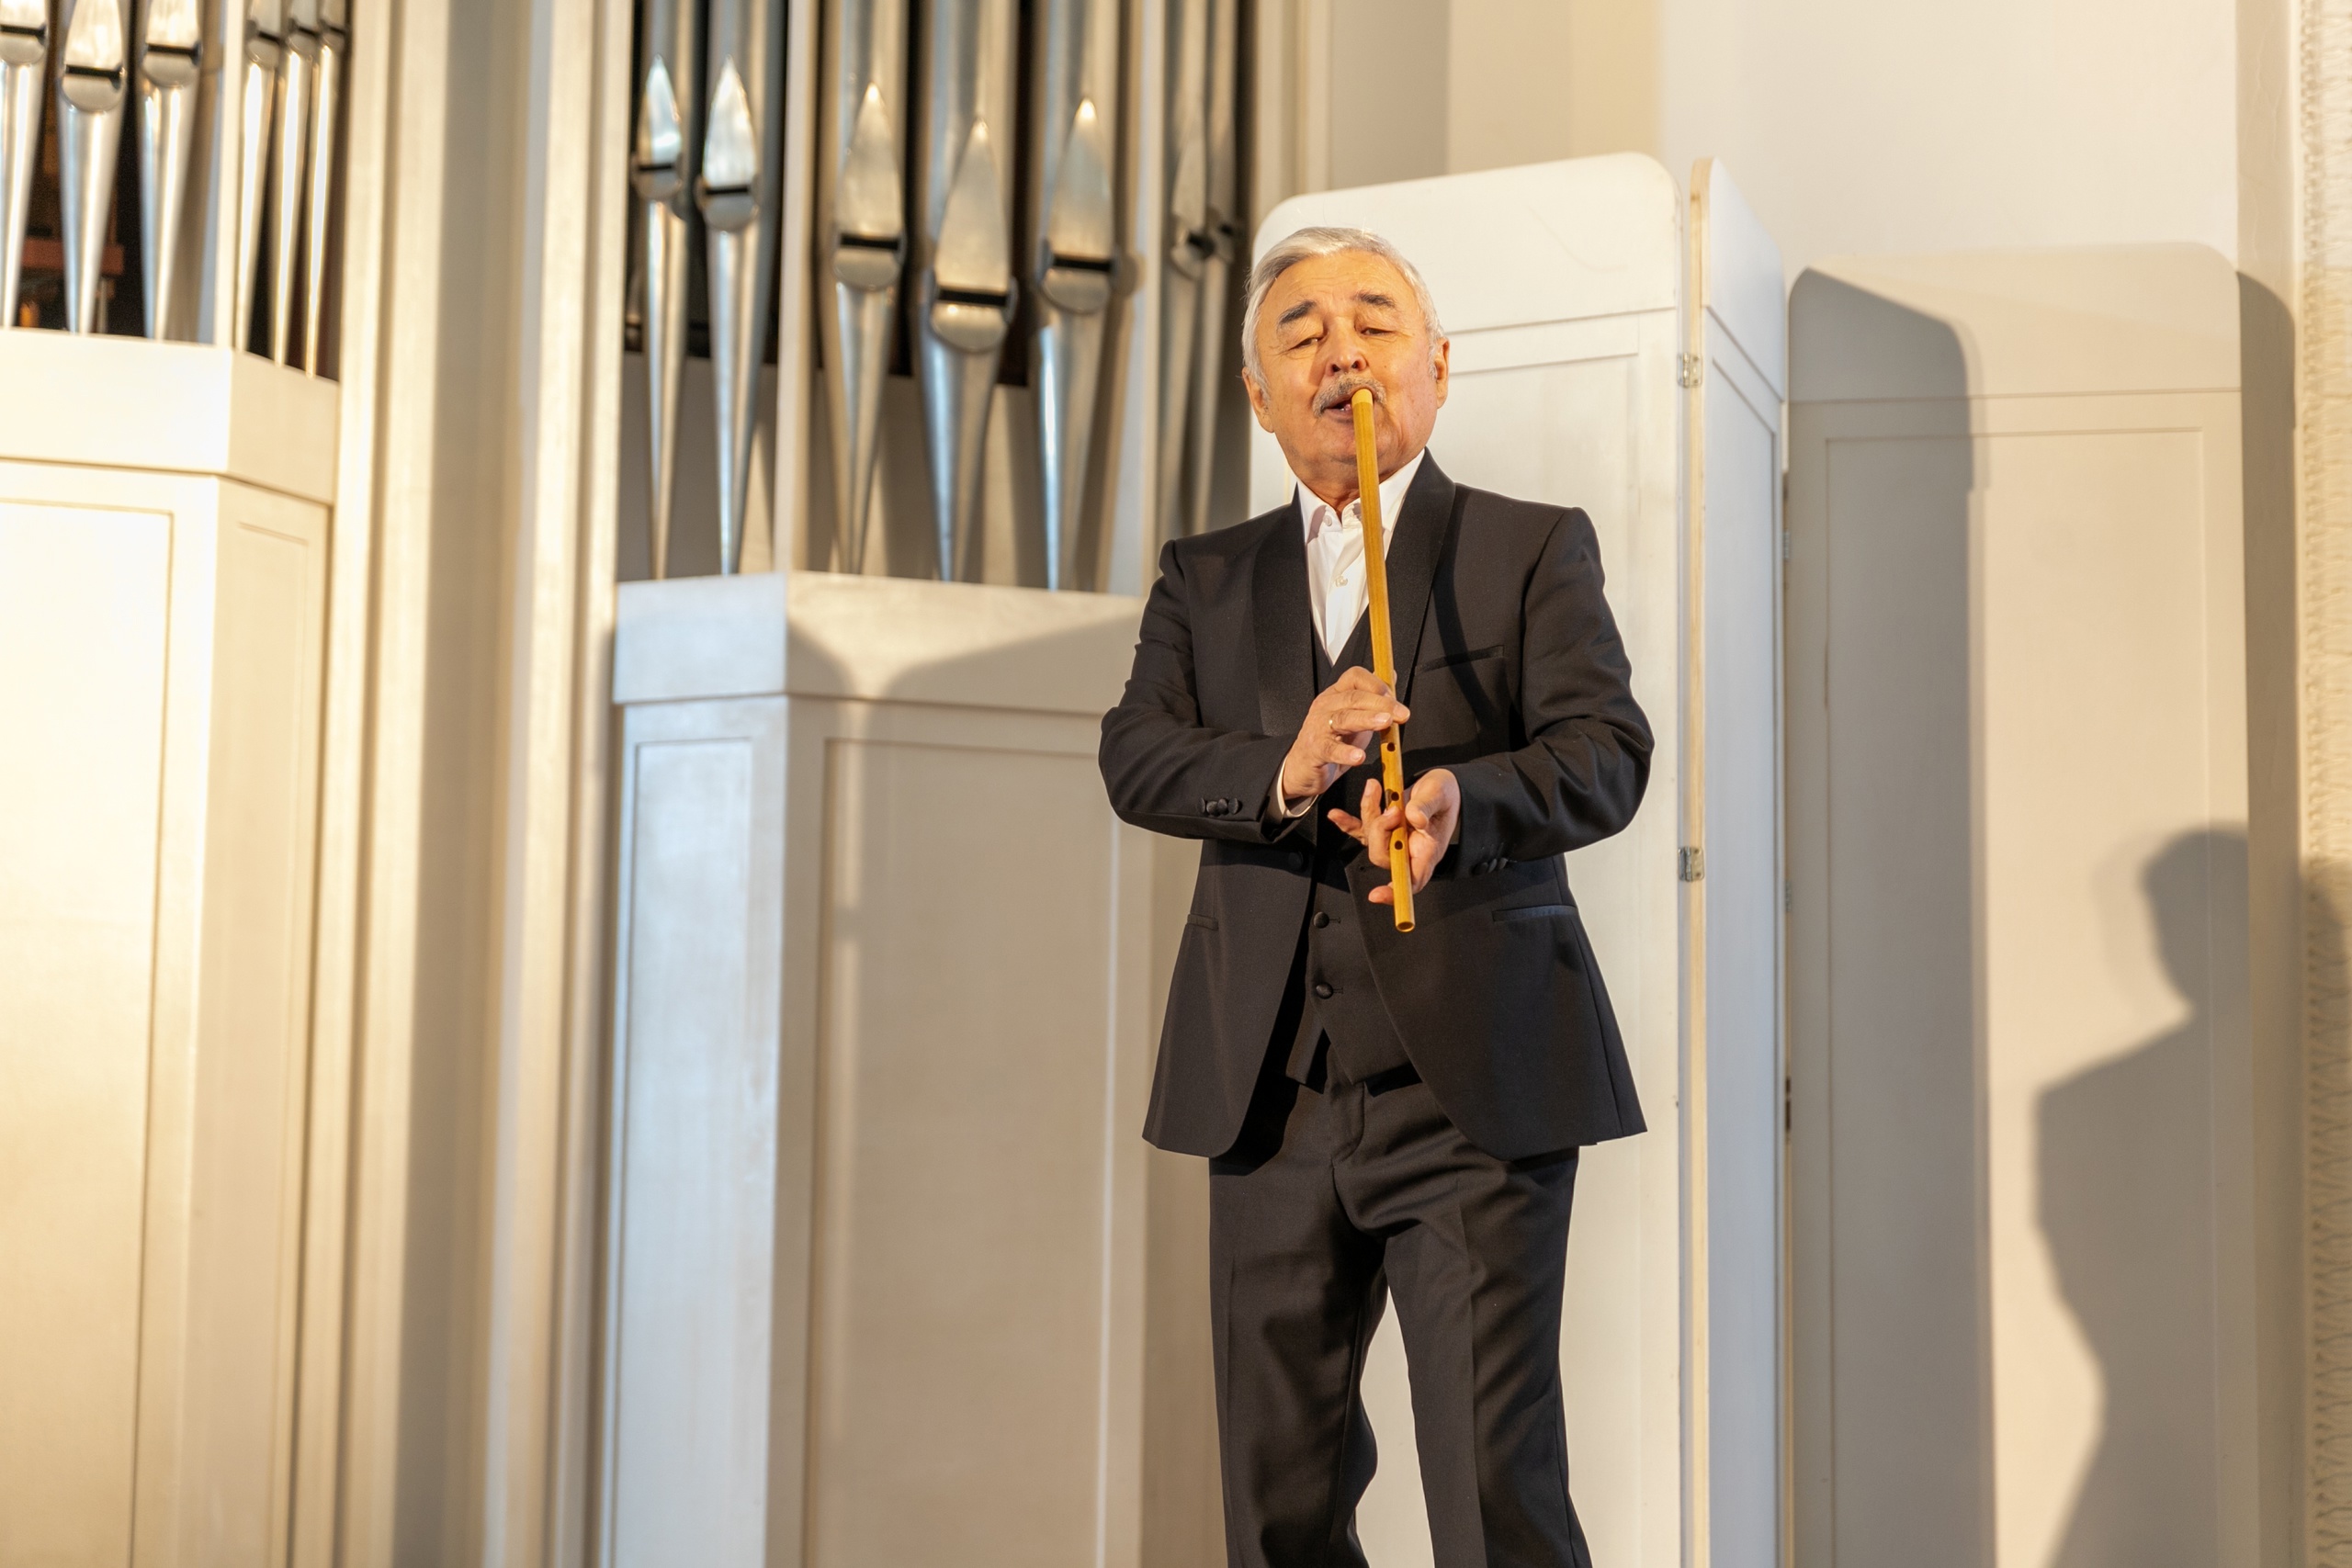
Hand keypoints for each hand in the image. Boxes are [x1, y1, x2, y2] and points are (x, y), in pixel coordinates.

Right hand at [1278, 667, 1410, 805]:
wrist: (1303, 766)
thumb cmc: (1331, 740)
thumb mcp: (1354, 715)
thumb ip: (1372, 698)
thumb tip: (1391, 676)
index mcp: (1336, 695)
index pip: (1355, 677)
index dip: (1376, 684)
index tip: (1395, 697)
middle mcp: (1326, 706)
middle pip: (1353, 697)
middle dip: (1381, 704)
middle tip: (1401, 714)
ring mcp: (1318, 727)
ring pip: (1343, 718)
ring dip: (1366, 720)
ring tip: (1384, 723)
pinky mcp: (1314, 750)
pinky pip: (1330, 749)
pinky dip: (1345, 753)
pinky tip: (1359, 757)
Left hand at [1328, 768, 1458, 902]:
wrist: (1438, 786)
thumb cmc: (1444, 795)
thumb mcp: (1440, 794)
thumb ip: (1426, 806)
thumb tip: (1414, 818)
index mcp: (1427, 851)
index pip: (1411, 881)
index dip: (1394, 892)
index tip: (1377, 894)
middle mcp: (1408, 850)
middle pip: (1383, 856)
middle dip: (1380, 830)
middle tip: (1394, 809)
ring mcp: (1393, 840)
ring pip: (1370, 838)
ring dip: (1369, 813)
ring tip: (1377, 789)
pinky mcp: (1382, 828)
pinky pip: (1360, 831)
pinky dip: (1347, 823)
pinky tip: (1336, 815)